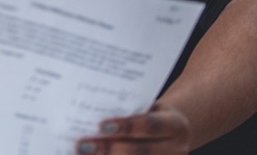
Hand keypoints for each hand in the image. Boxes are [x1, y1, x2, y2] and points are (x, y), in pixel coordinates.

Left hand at [75, 101, 191, 153]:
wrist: (171, 130)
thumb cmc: (150, 114)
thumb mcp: (147, 107)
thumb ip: (126, 111)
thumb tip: (89, 116)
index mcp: (175, 126)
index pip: (150, 125)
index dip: (127, 126)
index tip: (101, 125)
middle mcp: (176, 149)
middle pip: (140, 151)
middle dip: (108, 149)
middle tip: (81, 145)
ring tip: (80, 154)